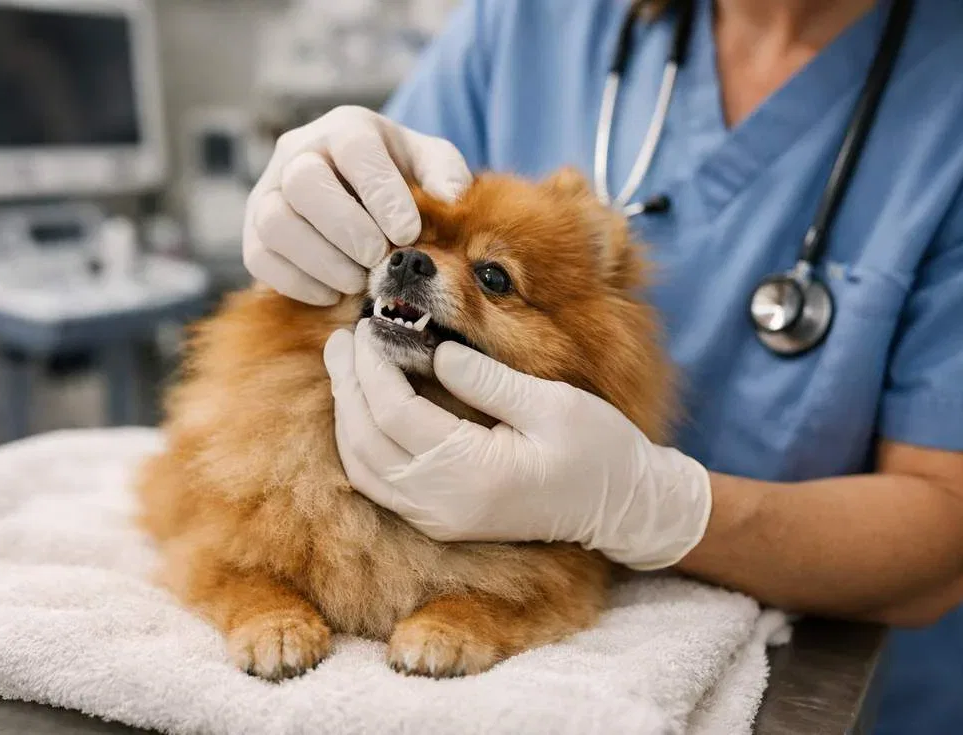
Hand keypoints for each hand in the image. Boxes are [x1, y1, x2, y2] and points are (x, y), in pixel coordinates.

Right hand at [243, 106, 472, 304]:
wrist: (354, 193)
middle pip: (304, 182)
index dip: (381, 193)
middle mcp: (299, 153)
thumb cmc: (398, 178)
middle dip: (346, 228)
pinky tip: (333, 293)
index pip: (355, 150)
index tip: (408, 233)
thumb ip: (444, 173)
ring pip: (275, 222)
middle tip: (378, 259)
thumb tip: (451, 197)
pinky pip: (259, 258)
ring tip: (357, 281)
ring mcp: (268, 193)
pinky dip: (297, 282)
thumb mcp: (428, 163)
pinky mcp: (253, 232)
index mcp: (346, 129)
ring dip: (320, 260)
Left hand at [323, 320, 712, 570]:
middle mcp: (445, 505)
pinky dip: (360, 444)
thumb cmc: (597, 449)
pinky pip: (379, 484)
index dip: (371, 367)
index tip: (365, 327)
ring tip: (345, 368)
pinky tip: (362, 409)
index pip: (394, 414)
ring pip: (363, 469)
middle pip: (365, 443)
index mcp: (473, 472)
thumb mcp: (550, 403)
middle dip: (346, 387)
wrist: (622, 507)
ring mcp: (439, 519)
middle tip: (340, 339)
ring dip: (346, 417)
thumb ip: (485, 379)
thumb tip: (435, 348)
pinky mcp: (441, 521)